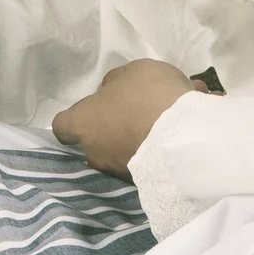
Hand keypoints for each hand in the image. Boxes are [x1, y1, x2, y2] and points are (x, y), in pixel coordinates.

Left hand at [52, 59, 200, 178]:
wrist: (183, 136)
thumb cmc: (147, 97)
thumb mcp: (132, 72)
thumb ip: (116, 83)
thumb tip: (109, 92)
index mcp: (85, 122)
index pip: (63, 126)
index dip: (75, 117)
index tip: (92, 110)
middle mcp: (97, 153)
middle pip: (98, 140)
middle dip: (115, 127)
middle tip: (140, 109)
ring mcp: (120, 171)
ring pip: (130, 148)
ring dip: (146, 134)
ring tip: (176, 112)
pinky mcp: (147, 182)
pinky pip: (154, 157)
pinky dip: (166, 144)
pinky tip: (190, 123)